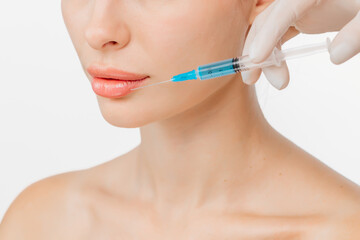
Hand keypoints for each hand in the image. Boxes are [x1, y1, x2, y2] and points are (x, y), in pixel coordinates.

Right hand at [241, 0, 359, 89]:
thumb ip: (356, 32)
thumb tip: (336, 56)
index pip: (284, 10)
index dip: (268, 33)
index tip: (256, 59)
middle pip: (268, 19)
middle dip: (256, 48)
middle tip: (252, 78)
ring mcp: (299, 8)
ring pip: (269, 28)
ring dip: (264, 55)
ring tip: (276, 81)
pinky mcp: (302, 17)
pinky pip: (279, 33)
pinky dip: (273, 52)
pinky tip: (277, 69)